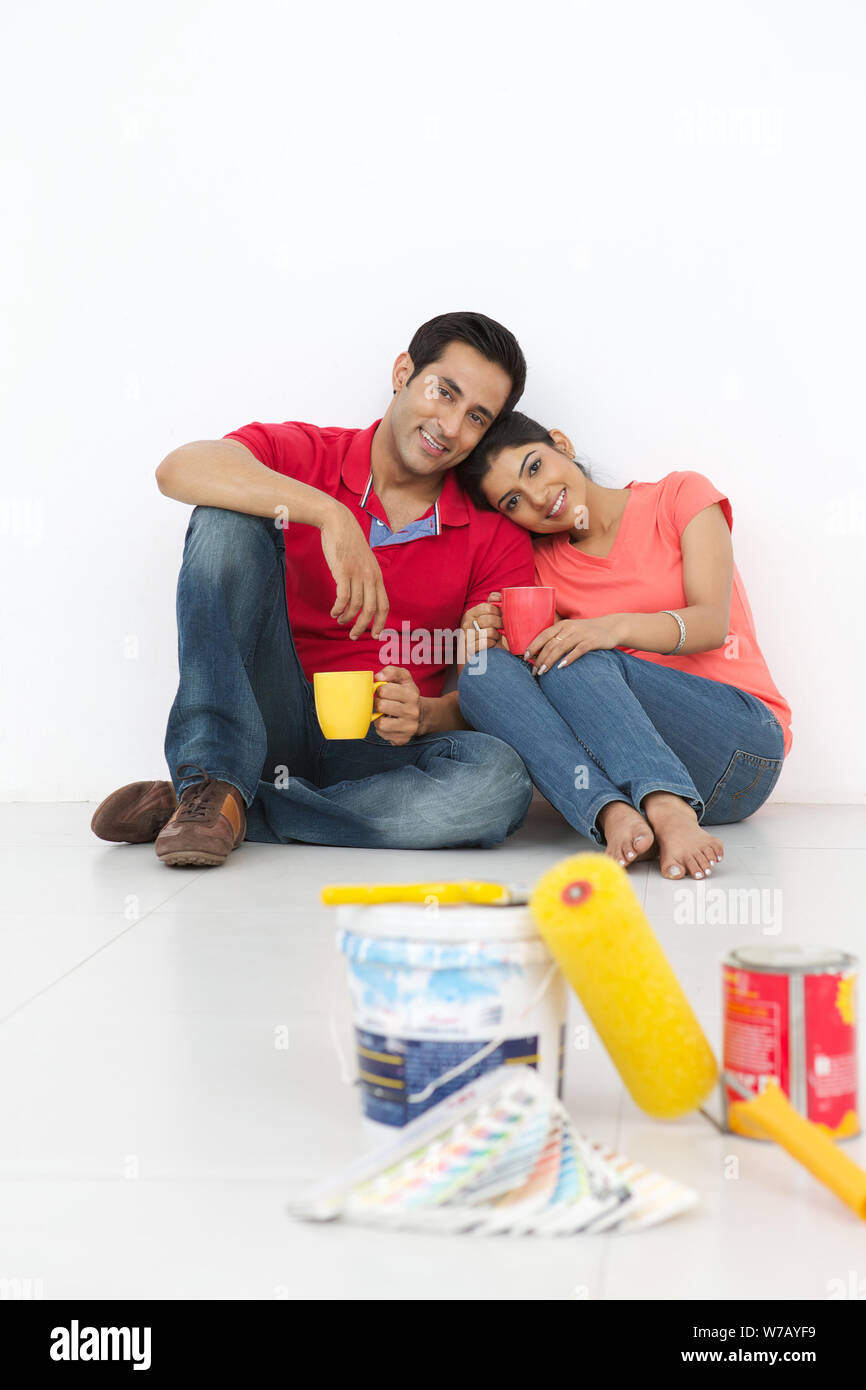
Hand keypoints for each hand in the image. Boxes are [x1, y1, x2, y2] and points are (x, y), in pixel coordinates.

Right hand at [320, 505, 389, 638]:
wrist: (338, 522)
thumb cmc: (349, 543)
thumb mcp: (364, 561)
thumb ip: (365, 577)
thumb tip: (362, 596)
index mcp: (377, 576)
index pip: (384, 605)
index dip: (380, 622)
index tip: (374, 635)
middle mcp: (370, 577)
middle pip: (371, 610)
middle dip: (362, 627)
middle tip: (353, 636)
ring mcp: (357, 574)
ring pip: (356, 606)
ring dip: (347, 618)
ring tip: (339, 621)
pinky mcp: (343, 572)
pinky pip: (343, 598)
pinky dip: (338, 608)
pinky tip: (333, 612)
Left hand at [373, 666, 424, 744]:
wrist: (422, 715)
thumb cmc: (407, 694)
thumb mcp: (404, 678)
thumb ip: (391, 671)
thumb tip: (377, 676)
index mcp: (412, 694)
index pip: (383, 690)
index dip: (380, 690)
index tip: (383, 692)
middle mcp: (412, 712)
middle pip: (380, 706)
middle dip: (378, 703)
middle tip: (382, 703)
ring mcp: (408, 727)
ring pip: (380, 723)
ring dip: (378, 718)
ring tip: (384, 714)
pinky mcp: (403, 739)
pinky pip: (382, 734)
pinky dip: (382, 729)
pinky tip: (389, 723)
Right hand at [460, 591, 502, 656]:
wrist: (483, 654)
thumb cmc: (489, 633)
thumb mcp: (491, 617)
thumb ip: (494, 603)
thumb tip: (498, 597)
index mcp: (471, 613)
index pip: (488, 607)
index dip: (499, 612)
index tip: (502, 616)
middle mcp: (466, 623)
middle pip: (489, 619)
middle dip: (499, 624)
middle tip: (501, 628)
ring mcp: (466, 636)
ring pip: (489, 632)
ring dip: (496, 636)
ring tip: (495, 637)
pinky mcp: (469, 648)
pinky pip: (485, 643)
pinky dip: (492, 644)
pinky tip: (491, 644)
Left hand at [526, 616, 620, 672]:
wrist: (612, 627)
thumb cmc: (588, 632)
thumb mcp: (571, 630)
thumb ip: (558, 638)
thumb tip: (540, 653)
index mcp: (562, 625)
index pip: (544, 635)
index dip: (533, 645)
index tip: (525, 657)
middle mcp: (570, 628)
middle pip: (551, 644)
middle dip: (540, 658)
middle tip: (534, 671)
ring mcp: (581, 634)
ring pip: (561, 647)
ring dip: (550, 660)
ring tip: (543, 672)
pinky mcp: (592, 641)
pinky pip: (578, 650)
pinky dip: (569, 658)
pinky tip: (561, 666)